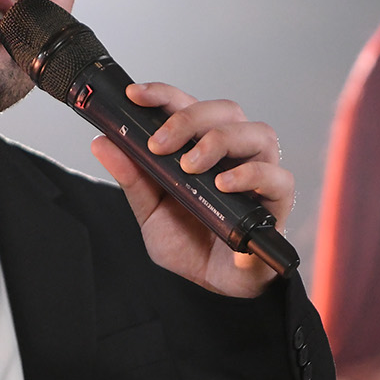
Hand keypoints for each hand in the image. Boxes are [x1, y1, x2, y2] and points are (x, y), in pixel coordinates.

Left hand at [89, 83, 294, 298]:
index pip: (188, 104)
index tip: (136, 96)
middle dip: (189, 119)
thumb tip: (102, 143)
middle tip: (160, 145)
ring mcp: (260, 173)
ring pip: (258, 133)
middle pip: (226, 110)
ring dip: (221, 141)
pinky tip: (225, 185)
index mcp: (203, 145)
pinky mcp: (277, 202)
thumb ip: (132, 179)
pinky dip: (251, 176)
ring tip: (192, 166)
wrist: (213, 284)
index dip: (164, 94)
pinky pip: (278, 178)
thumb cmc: (189, 243)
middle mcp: (236, 152)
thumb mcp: (150, 212)